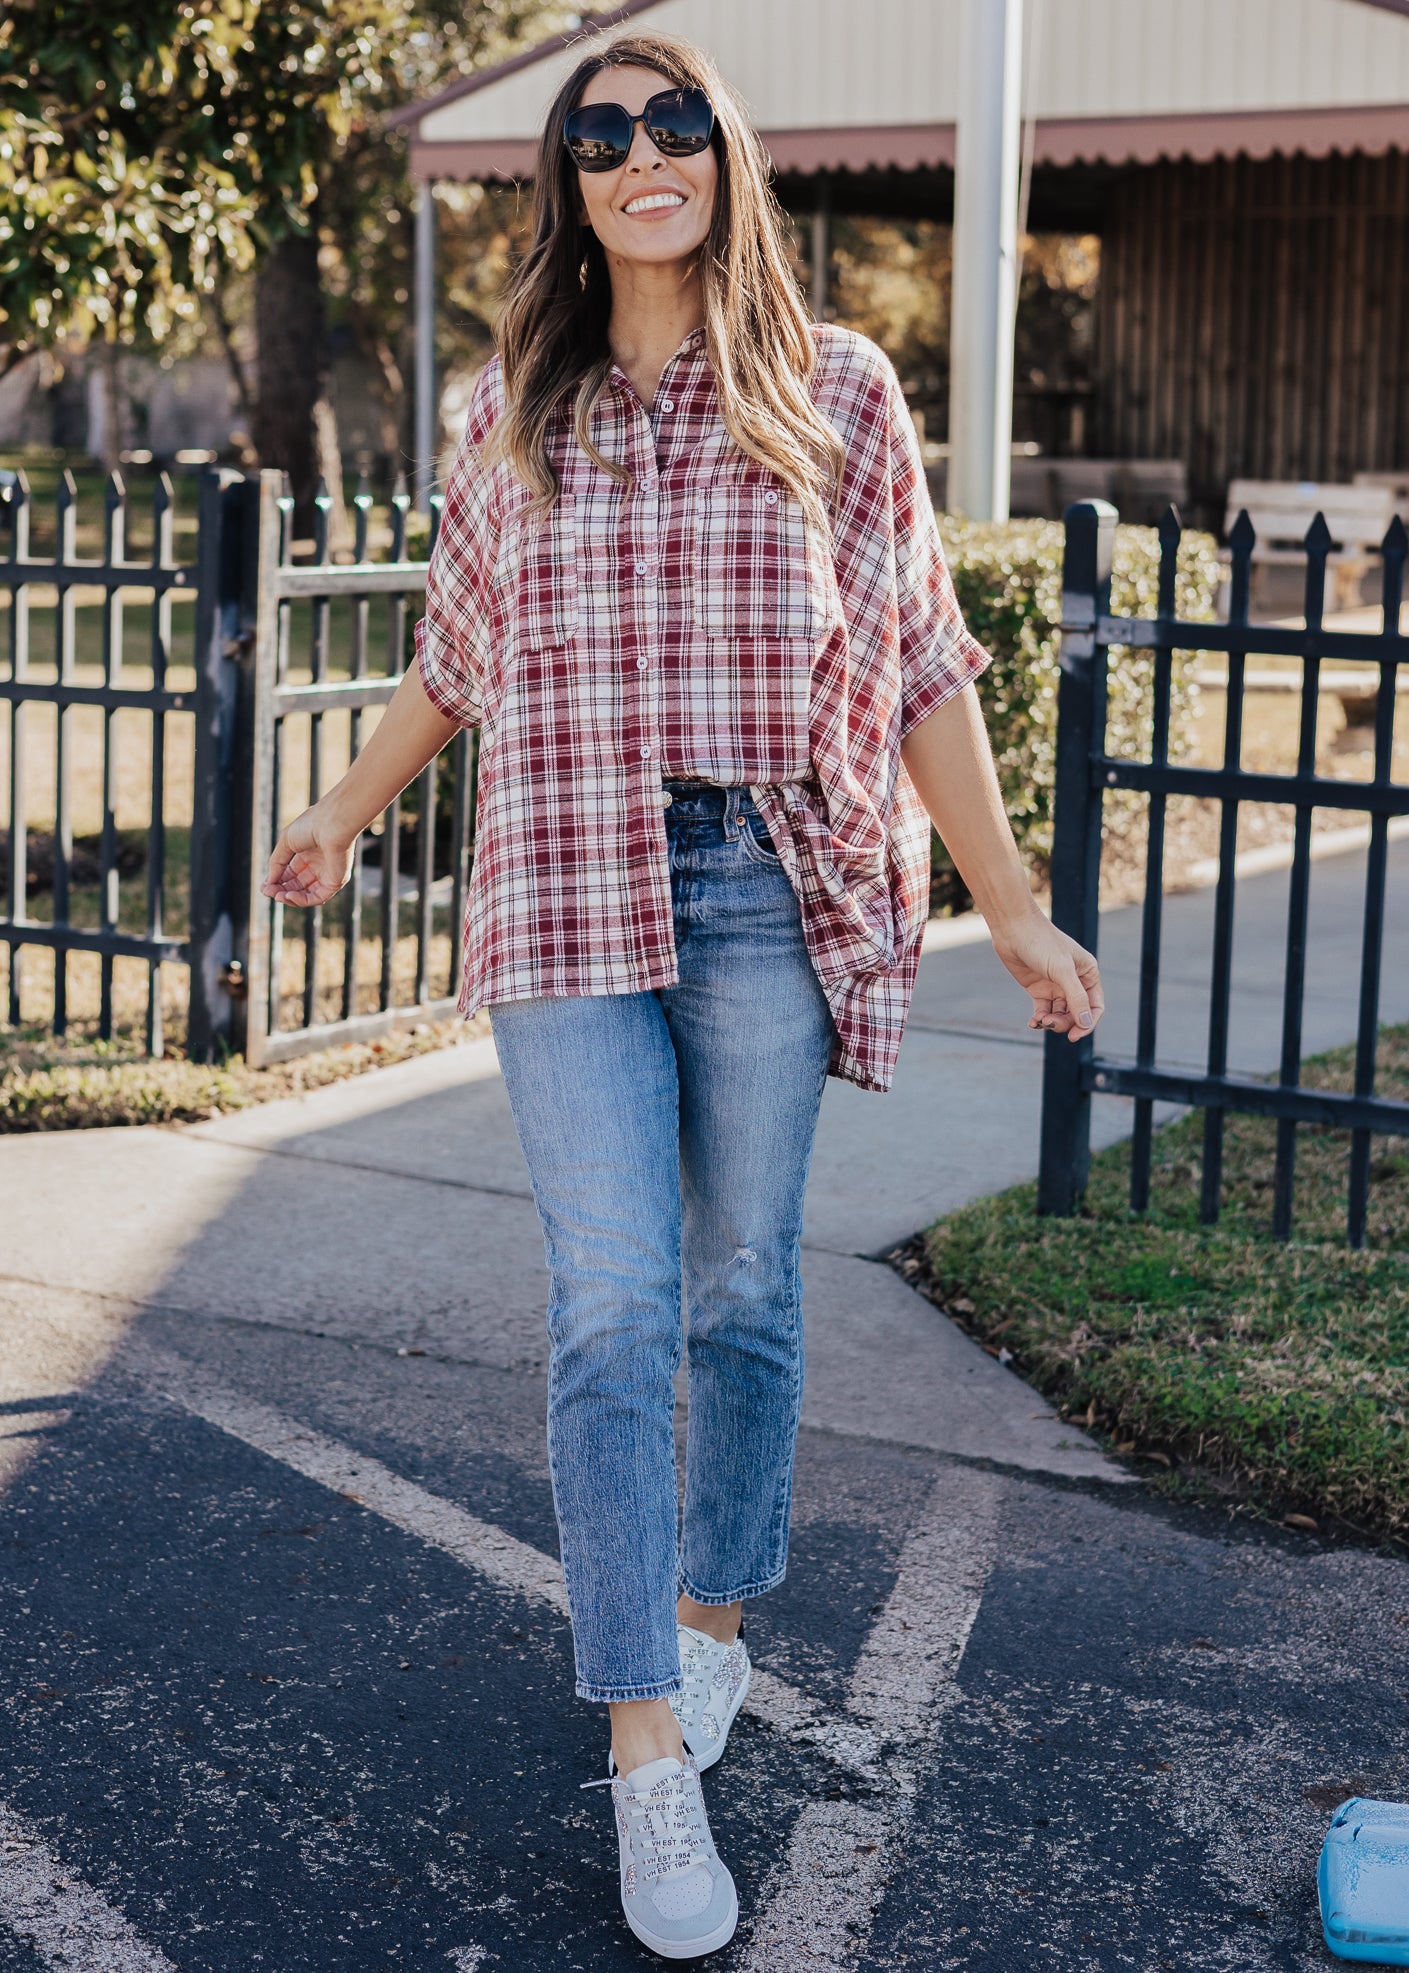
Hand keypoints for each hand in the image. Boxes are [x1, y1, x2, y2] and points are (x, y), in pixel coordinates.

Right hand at [261, 803, 356, 907]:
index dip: (277, 881)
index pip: (290, 873)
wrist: (332, 823)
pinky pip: (317, 897)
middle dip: (281, 890)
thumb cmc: (310, 826)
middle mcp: (319, 865)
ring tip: (277, 896)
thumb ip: (276, 863)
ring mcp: (328, 874)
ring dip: (289, 898)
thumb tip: (268, 883)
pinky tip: (288, 895)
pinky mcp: (336, 882)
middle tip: (268, 892)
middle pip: (297, 885)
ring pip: (306, 894)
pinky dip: (301, 900)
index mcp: (308, 853)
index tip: (264, 887)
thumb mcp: (285, 843)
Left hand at [992, 910, 1104, 1041]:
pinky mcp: (1038, 988)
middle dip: (1064, 1023)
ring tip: (1038, 1020)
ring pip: (1059, 1014)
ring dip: (1050, 1021)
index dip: (1087, 1024)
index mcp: (1088, 974)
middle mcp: (1074, 981)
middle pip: (1076, 1014)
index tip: (1073, 1036)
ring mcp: (1055, 985)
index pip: (1094, 1007)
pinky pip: (1044, 1010)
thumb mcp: (1062, 970)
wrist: (1013, 928)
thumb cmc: (1042, 943)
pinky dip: (1039, 1018)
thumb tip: (1085, 1023)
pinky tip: (1033, 1021)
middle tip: (1049, 1023)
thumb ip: (1076, 997)